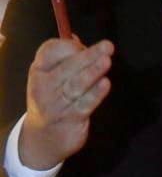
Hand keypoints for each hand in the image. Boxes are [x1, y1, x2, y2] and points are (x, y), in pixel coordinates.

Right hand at [19, 38, 113, 169]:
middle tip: (108, 47)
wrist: (43, 138)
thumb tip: (75, 38)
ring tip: (106, 61)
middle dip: (88, 56)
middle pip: (67, 67)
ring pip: (77, 85)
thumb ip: (63, 59)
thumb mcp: (49, 78)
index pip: (50, 51)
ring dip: (93, 72)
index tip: (83, 46)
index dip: (69, 46)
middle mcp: (44, 86)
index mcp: (39, 70)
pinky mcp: (71, 118)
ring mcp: (56, 103)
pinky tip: (105, 84)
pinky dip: (96, 93)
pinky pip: (85, 104)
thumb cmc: (52, 99)